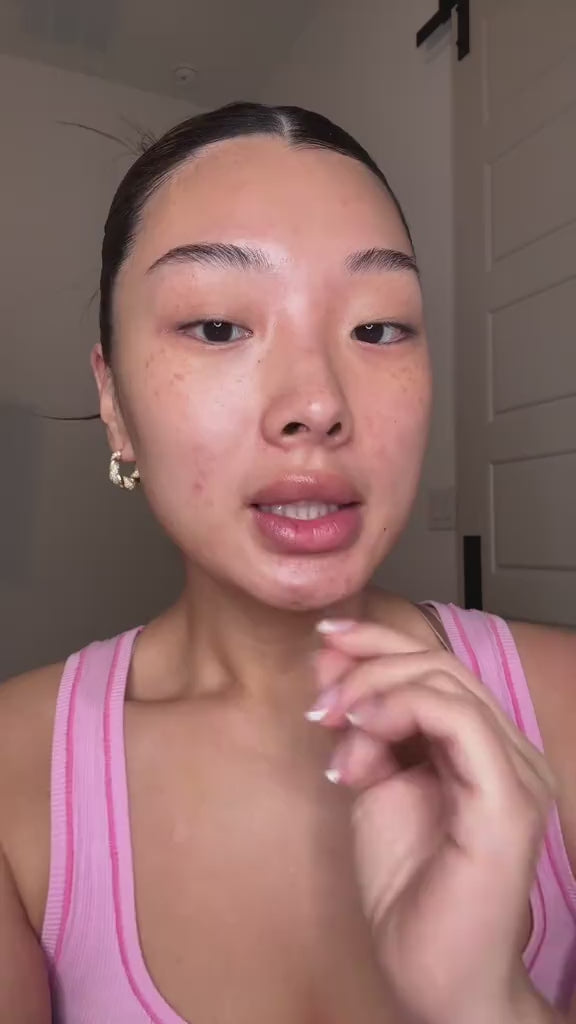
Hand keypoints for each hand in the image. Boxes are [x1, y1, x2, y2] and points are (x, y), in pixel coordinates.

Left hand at [308, 620, 555, 1023]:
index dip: (379, 641)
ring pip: (448, 682)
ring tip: (333, 719)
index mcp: (482, 747)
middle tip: (320, 694)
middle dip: (368, 660)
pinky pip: (458, 722)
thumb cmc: (409, 892)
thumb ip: (367, 734)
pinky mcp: (508, 802)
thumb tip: (338, 677)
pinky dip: (401, 709)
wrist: (431, 976)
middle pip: (442, 663)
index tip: (324, 640)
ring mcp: (516, 774)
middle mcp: (509, 751)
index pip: (438, 666)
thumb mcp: (375, 788)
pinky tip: (361, 731)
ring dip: (375, 686)